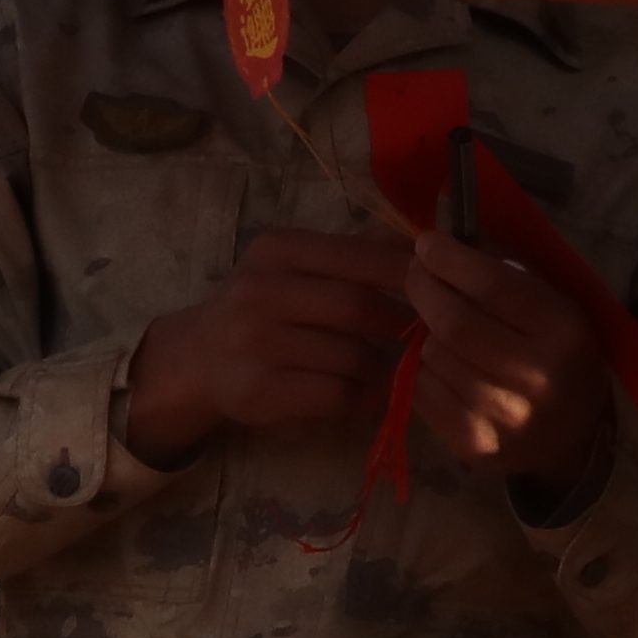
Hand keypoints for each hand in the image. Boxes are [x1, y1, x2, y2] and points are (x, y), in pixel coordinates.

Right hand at [121, 234, 411, 465]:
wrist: (198, 358)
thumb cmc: (262, 306)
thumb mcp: (294, 264)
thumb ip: (353, 253)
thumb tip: (428, 242)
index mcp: (277, 251)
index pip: (359, 256)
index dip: (407, 273)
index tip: (439, 286)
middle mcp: (260, 292)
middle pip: (358, 306)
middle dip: (400, 322)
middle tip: (425, 333)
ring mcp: (257, 345)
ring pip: (352, 356)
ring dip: (383, 366)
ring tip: (388, 365)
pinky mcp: (260, 392)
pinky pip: (337, 394)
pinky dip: (362, 395)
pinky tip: (362, 390)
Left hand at [393, 229, 611, 495]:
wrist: (572, 438)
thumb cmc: (557, 355)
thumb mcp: (552, 305)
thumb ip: (505, 269)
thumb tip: (444, 237)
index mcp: (564, 330)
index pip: (494, 284)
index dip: (451, 259)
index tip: (428, 244)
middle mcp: (538, 376)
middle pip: (454, 321)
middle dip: (423, 287)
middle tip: (415, 273)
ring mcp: (505, 416)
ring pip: (434, 355)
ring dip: (425, 332)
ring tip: (437, 324)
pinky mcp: (474, 443)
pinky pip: (423, 390)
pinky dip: (422, 368)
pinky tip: (440, 361)